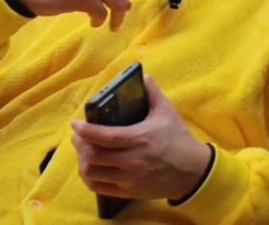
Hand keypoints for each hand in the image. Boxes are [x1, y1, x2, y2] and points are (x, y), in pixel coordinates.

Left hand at [71, 75, 212, 202]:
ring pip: (92, 172)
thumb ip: (154, 94)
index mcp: (141, 138)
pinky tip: (90, 168)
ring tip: (84, 151)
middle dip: (79, 144)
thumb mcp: (168, 113)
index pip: (104, 136)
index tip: (75, 123)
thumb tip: (145, 77)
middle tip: (78, 136)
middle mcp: (133, 160)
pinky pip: (98, 187)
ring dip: (82, 161)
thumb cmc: (179, 140)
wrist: (193, 170)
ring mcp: (129, 178)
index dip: (85, 130)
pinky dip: (88, 177)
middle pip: (93, 155)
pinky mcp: (128, 191)